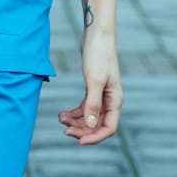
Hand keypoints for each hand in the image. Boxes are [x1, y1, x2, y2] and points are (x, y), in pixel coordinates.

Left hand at [58, 31, 121, 145]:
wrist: (96, 35)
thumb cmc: (98, 55)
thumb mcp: (94, 80)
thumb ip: (92, 104)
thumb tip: (91, 125)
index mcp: (115, 100)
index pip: (108, 128)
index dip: (94, 137)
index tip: (78, 141)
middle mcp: (110, 100)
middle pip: (97, 125)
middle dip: (82, 130)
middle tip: (64, 130)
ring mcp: (101, 95)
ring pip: (89, 117)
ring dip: (76, 122)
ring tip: (60, 119)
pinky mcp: (92, 89)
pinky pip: (84, 108)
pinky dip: (74, 112)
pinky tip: (63, 114)